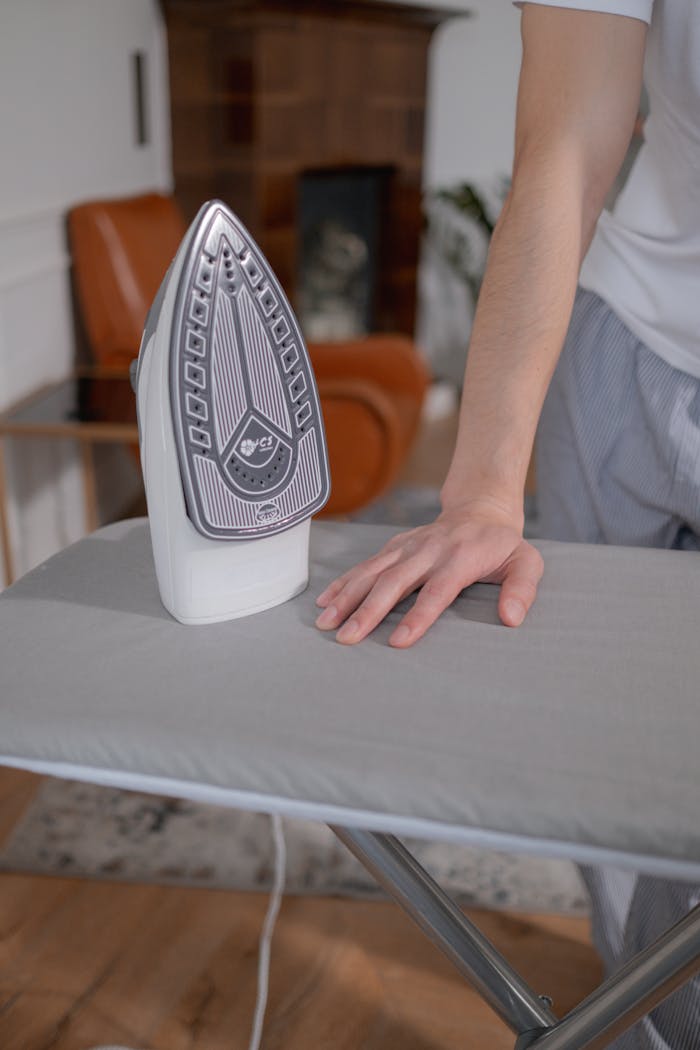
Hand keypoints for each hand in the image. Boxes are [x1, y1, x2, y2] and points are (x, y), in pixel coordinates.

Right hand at [314, 501, 543, 646]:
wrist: (480, 509)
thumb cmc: (503, 545)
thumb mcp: (526, 562)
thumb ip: (522, 589)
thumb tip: (511, 617)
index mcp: (461, 557)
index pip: (436, 591)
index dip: (417, 616)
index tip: (398, 641)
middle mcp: (429, 550)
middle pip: (394, 582)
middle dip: (368, 611)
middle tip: (347, 637)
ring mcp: (408, 546)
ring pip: (373, 571)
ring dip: (347, 596)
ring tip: (326, 622)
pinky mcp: (395, 545)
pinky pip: (365, 564)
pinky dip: (344, 582)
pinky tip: (325, 601)